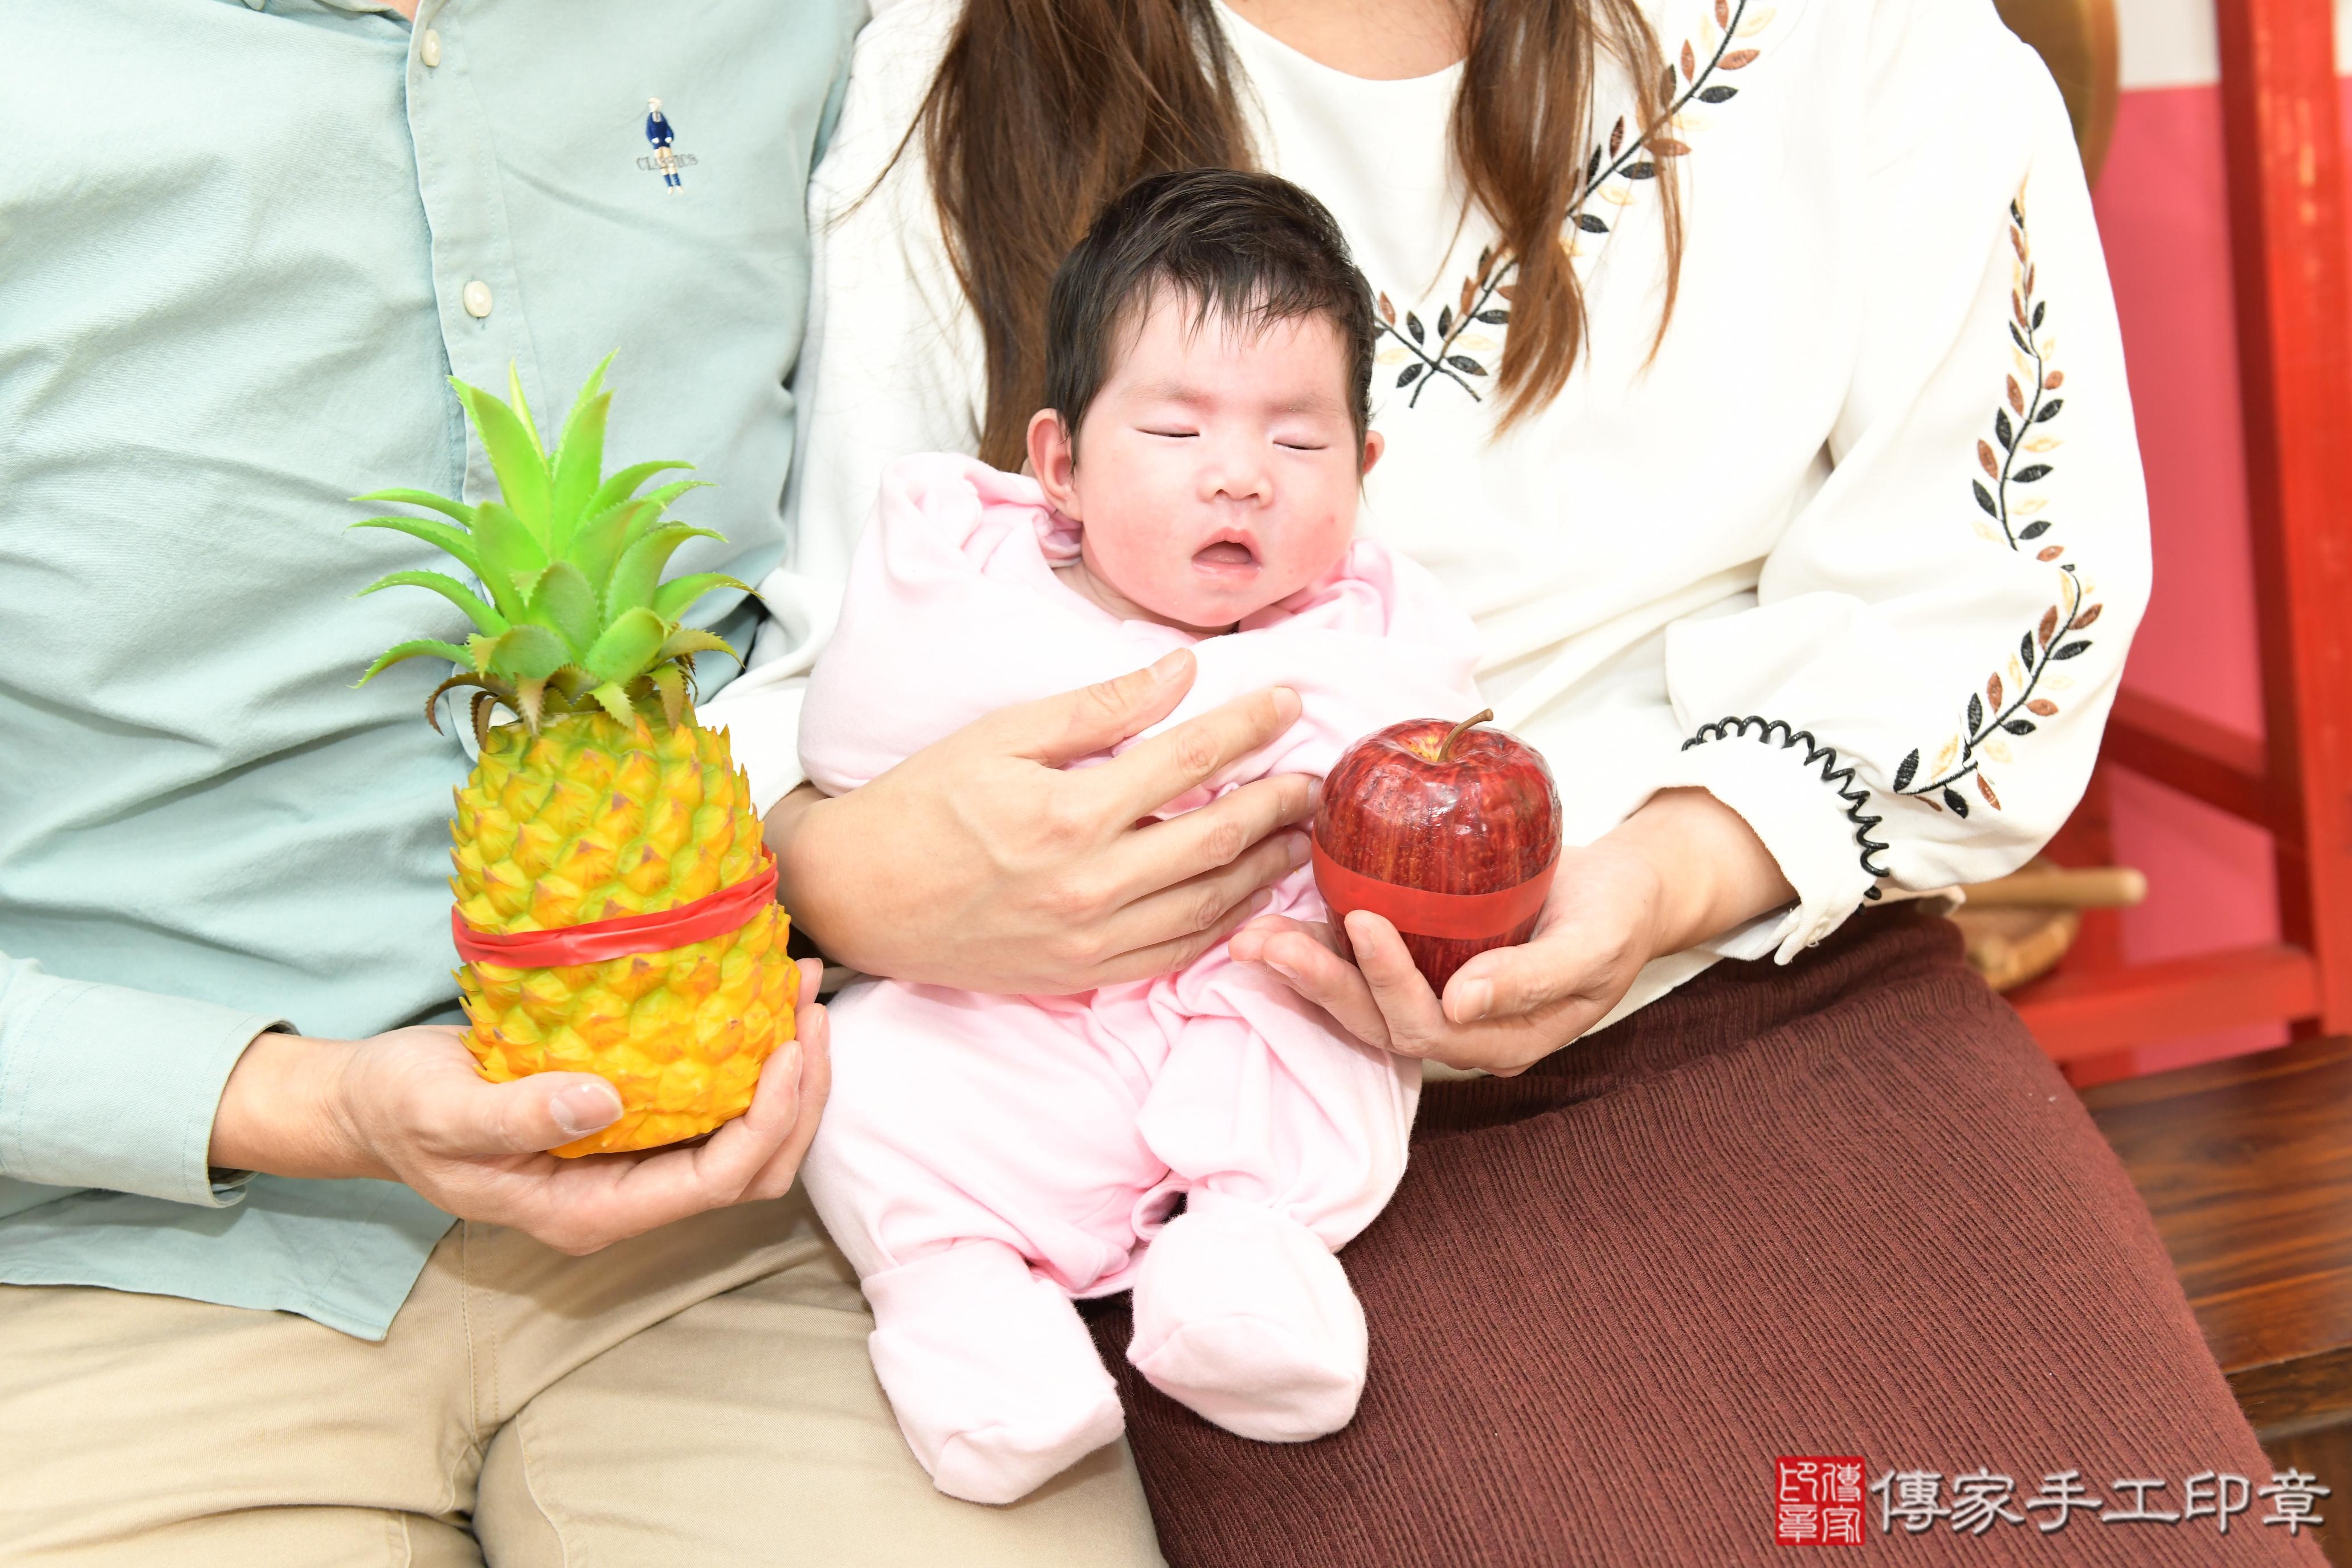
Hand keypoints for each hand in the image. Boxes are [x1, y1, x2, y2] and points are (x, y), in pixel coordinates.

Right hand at [209, 957, 831, 1254]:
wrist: (371, 1104)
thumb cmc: (399, 1110)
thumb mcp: (441, 1113)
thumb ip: (518, 1118)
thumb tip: (605, 1102)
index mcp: (590, 1212)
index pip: (712, 1184)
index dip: (766, 1123)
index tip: (788, 1050)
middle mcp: (626, 1193)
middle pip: (752, 1167)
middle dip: (798, 1094)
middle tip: (811, 1008)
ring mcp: (634, 1160)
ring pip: (746, 1135)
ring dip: (786, 1070)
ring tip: (799, 991)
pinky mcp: (634, 1119)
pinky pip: (714, 1100)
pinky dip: (749, 1054)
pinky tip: (757, 996)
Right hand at [768, 648, 1315, 992]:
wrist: (856, 899)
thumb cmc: (921, 804)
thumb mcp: (999, 735)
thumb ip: (1097, 708)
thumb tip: (1179, 673)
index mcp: (1068, 812)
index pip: (1188, 761)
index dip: (1248, 727)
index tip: (1289, 702)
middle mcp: (1089, 883)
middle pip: (1216, 838)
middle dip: (1278, 803)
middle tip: (1320, 779)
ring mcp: (1090, 937)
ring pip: (1210, 903)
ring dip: (1267, 867)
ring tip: (1305, 836)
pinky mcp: (1083, 974)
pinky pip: (1177, 952)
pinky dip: (1226, 924)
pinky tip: (1252, 897)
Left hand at [1230, 788, 1793, 1074]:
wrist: (1626, 890)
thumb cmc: (1620, 912)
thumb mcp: (1596, 941)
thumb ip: (1534, 976)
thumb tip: (1463, 1002)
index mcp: (1503, 1037)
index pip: (1426, 1024)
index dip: (1388, 979)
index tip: (1362, 919)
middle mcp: (1461, 1029)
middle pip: (1374, 1019)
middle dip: (1316, 981)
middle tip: (1261, 940)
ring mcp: (1439, 998)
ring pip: (1357, 997)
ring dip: (1303, 969)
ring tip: (1250, 936)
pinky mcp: (1425, 962)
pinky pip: (1362, 964)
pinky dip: (1321, 943)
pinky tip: (1282, 916)